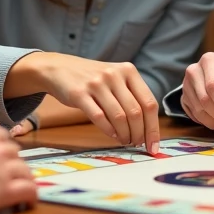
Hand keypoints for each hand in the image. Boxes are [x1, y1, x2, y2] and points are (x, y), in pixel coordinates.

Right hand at [0, 115, 37, 213]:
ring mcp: (3, 165)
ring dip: (21, 174)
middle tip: (1, 168)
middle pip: (9, 146)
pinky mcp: (8, 188)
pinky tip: (28, 201)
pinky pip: (28, 189)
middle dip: (6, 156)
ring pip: (22, 167)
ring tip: (19, 183)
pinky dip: (30, 194)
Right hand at [14, 53, 159, 153]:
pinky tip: (112, 135)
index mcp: (129, 70)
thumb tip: (148, 128)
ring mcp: (96, 83)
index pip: (149, 103)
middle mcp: (114, 74)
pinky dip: (108, 130)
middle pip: (136, 112)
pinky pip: (99, 117)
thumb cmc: (93, 79)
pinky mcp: (79, 93)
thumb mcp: (116, 78)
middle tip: (137, 144)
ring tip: (125, 141)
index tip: (154, 145)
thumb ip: (132, 96)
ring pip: (119, 116)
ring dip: (125, 135)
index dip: (154, 128)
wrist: (59, 68)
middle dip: (139, 134)